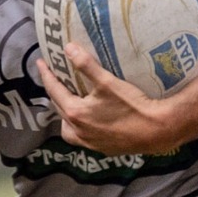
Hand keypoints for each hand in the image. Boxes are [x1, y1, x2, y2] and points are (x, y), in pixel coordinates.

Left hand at [37, 42, 181, 155]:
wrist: (156, 130)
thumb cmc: (132, 105)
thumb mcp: (107, 81)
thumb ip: (86, 65)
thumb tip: (68, 48)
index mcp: (75, 113)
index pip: (54, 90)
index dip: (47, 75)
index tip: (41, 63)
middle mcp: (78, 131)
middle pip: (59, 108)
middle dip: (55, 92)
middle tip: (55, 79)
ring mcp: (89, 142)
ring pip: (68, 128)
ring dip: (65, 115)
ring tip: (70, 103)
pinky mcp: (102, 149)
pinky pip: (82, 138)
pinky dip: (79, 128)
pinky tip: (90, 120)